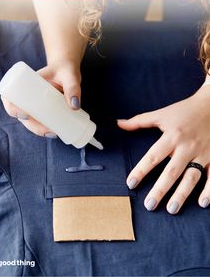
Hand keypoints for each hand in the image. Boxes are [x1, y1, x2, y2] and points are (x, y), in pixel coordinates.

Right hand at [1, 59, 80, 137]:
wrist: (68, 68)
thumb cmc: (64, 69)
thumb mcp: (69, 75)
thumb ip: (73, 87)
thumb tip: (74, 105)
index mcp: (25, 83)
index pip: (10, 98)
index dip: (13, 109)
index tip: (25, 115)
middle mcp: (27, 95)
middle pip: (21, 115)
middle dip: (32, 126)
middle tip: (48, 130)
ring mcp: (35, 103)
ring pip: (31, 120)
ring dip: (39, 130)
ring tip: (54, 133)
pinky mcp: (44, 109)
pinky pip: (40, 121)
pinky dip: (44, 128)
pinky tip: (54, 133)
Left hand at [118, 85, 209, 213]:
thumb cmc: (184, 110)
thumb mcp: (162, 114)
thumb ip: (140, 121)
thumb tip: (119, 123)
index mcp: (172, 136)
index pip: (153, 156)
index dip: (141, 170)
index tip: (131, 183)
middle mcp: (186, 146)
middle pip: (172, 171)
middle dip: (160, 189)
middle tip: (149, 205)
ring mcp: (203, 153)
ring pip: (192, 177)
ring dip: (182, 194)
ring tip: (172, 209)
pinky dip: (209, 190)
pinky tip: (202, 203)